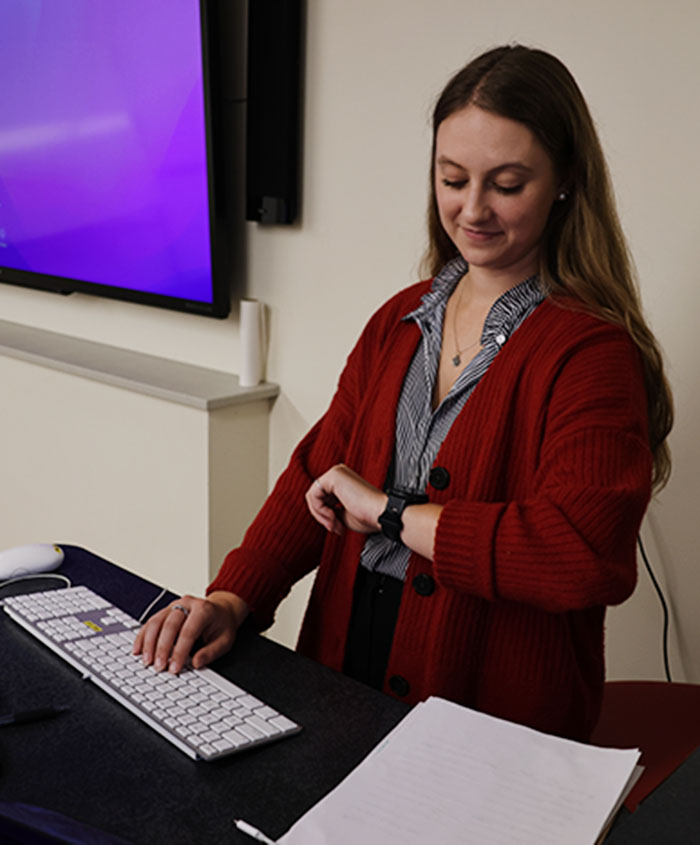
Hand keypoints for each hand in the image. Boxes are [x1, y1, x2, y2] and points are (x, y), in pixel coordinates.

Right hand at [132, 591, 248, 674]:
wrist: (222, 608)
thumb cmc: (222, 625)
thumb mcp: (225, 640)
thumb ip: (211, 652)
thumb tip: (196, 664)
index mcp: (204, 610)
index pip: (188, 631)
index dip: (179, 651)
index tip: (173, 668)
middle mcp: (187, 604)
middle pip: (170, 624)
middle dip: (162, 648)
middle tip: (158, 667)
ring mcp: (174, 605)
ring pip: (156, 621)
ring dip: (149, 643)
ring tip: (146, 661)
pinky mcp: (166, 610)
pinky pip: (151, 622)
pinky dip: (143, 636)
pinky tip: (138, 650)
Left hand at [305, 464, 386, 535]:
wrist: (381, 513)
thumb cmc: (368, 516)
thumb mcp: (343, 515)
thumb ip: (330, 510)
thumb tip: (319, 512)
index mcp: (342, 480)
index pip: (321, 498)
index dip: (325, 516)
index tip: (337, 528)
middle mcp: (338, 473)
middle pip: (315, 496)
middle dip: (323, 516)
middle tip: (336, 528)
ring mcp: (335, 472)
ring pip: (312, 496)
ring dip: (321, 515)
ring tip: (335, 524)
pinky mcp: (333, 475)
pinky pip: (313, 495)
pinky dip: (320, 510)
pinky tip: (333, 516)